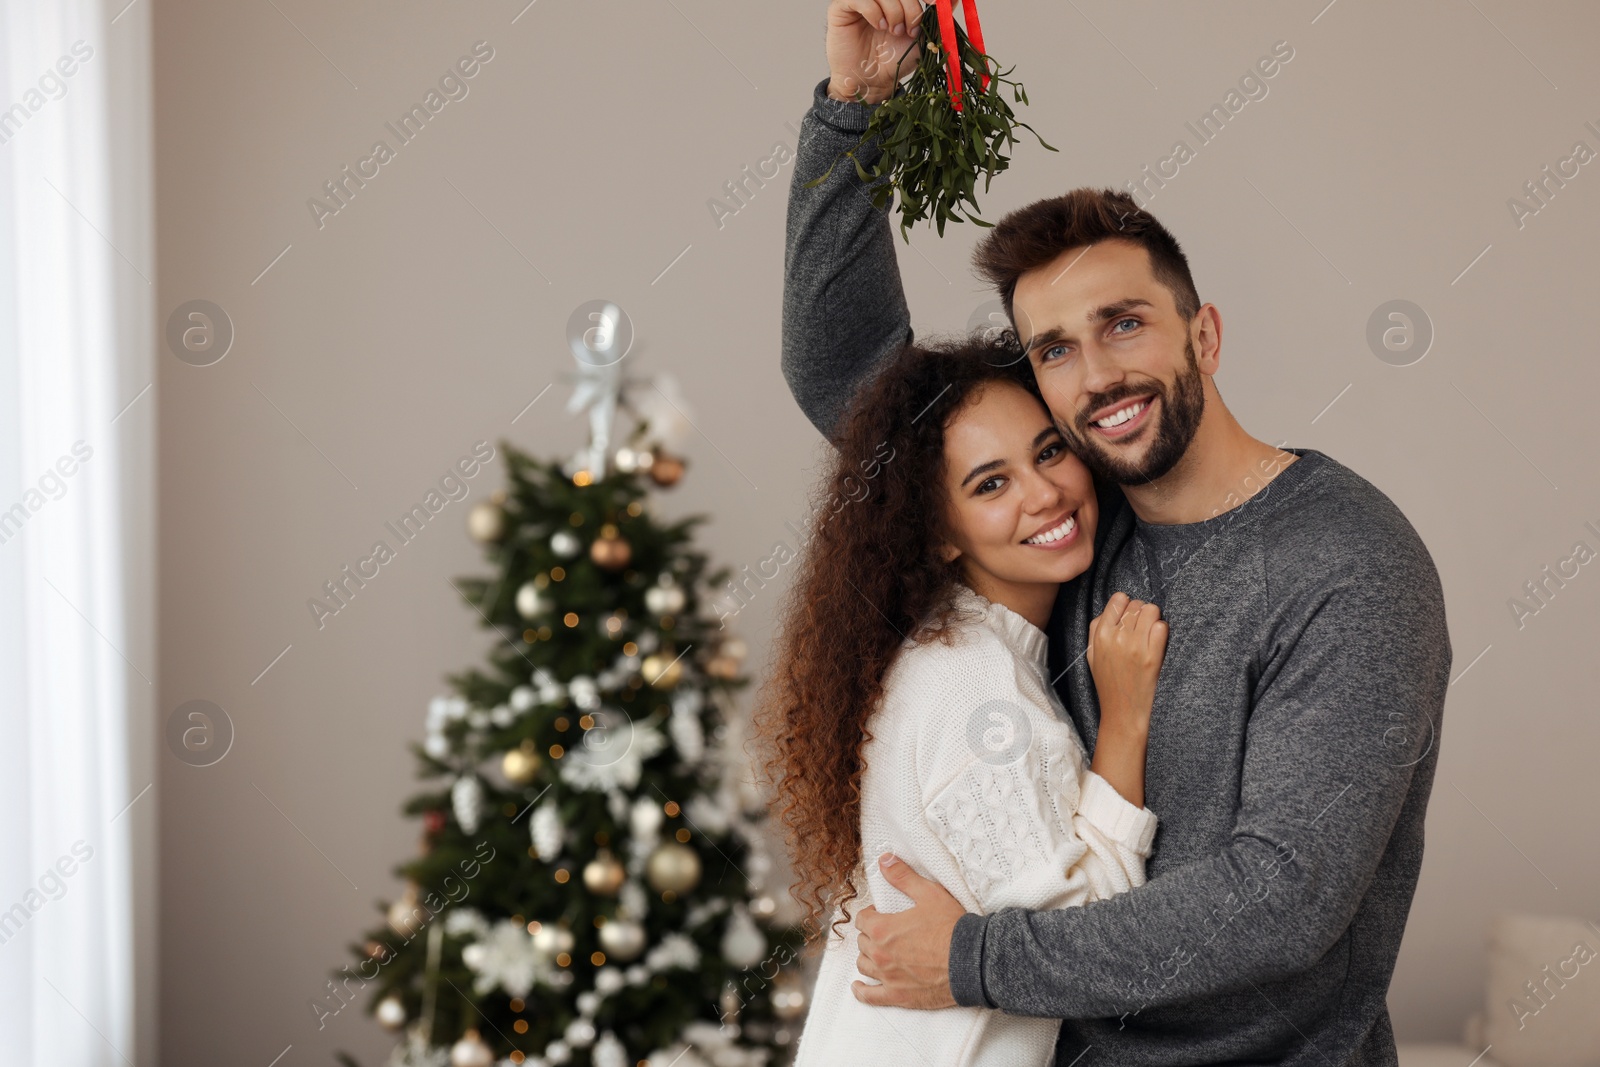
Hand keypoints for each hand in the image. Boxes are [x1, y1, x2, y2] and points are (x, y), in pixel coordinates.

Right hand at [825, 0, 925, 104]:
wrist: (871, 82)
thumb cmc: (892, 61)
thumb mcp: (921, 37)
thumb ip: (934, 18)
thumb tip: (951, 1)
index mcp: (897, 0)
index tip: (934, 2)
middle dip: (910, 6)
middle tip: (911, 28)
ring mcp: (860, 0)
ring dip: (894, 10)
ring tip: (894, 31)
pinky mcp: (842, 8)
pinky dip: (873, 10)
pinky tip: (879, 25)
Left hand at [851, 853, 963, 1008]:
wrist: (972, 962)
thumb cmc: (951, 928)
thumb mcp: (929, 894)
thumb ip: (903, 876)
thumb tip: (884, 860)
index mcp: (882, 929)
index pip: (862, 919)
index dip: (872, 914)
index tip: (882, 914)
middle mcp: (880, 954)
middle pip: (862, 942)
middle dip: (871, 934)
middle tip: (886, 931)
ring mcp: (887, 977)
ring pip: (864, 965)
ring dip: (868, 957)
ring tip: (878, 953)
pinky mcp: (898, 996)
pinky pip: (870, 996)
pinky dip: (862, 991)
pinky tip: (859, 987)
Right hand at [1086, 591, 1167, 727]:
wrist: (1122, 712)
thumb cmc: (1108, 683)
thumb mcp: (1092, 655)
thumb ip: (1096, 629)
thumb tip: (1112, 608)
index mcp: (1100, 635)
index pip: (1119, 599)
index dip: (1127, 605)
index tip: (1130, 617)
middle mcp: (1117, 637)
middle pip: (1137, 604)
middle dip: (1141, 613)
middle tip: (1142, 630)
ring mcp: (1136, 646)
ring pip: (1152, 610)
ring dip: (1153, 619)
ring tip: (1150, 635)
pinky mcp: (1153, 657)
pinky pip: (1162, 627)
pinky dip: (1162, 632)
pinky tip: (1157, 644)